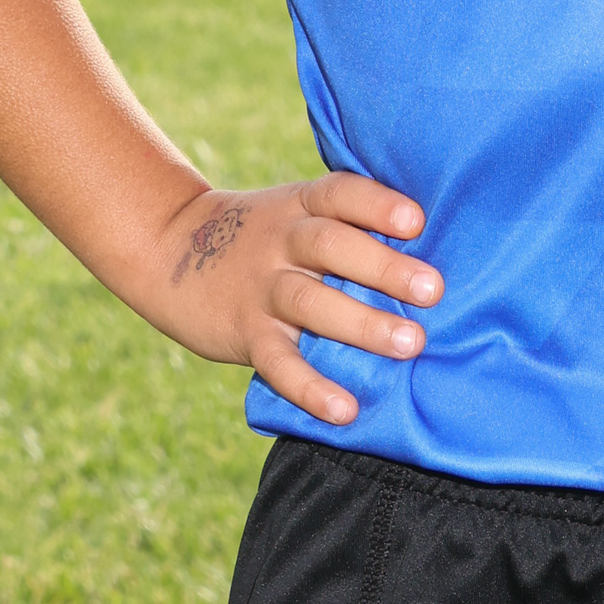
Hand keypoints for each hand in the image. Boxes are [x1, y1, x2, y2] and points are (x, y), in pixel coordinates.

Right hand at [155, 171, 441, 426]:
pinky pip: (278, 363)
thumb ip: (349, 224)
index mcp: (302, 205)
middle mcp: (282, 241)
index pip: (340, 193)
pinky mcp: (245, 334)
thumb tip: (434, 252)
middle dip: (383, 266)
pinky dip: (310, 387)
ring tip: (411, 344)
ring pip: (310, 302)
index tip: (417, 220)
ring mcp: (262, 288)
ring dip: (362, 324)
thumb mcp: (296, 210)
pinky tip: (345, 409)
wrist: (169, 248)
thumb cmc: (265, 234)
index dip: (377, 205)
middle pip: (331, 246)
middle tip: (433, 290)